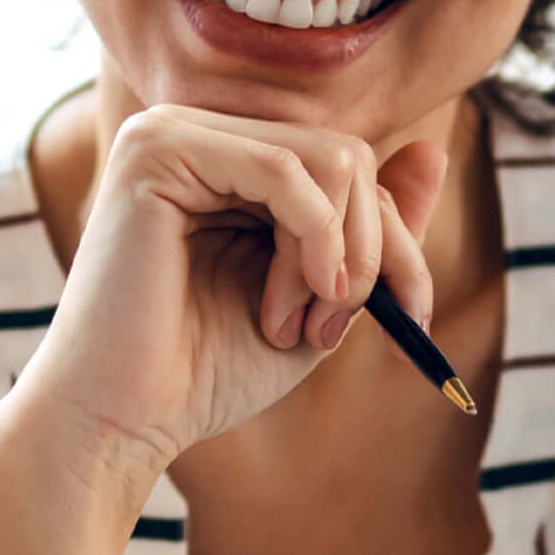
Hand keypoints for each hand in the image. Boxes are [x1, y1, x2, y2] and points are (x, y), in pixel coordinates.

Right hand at [16, 104, 448, 485]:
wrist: (119, 422)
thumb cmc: (203, 374)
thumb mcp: (320, 299)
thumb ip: (373, 230)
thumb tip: (434, 148)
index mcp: (229, 165)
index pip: (351, 167)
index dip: (397, 241)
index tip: (412, 319)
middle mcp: (198, 134)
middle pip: (348, 155)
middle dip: (373, 250)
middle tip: (335, 329)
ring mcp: (172, 132)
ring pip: (327, 159)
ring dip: (339, 255)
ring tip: (298, 325)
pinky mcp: (157, 150)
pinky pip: (284, 169)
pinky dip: (312, 242)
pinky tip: (285, 307)